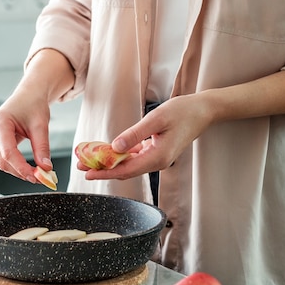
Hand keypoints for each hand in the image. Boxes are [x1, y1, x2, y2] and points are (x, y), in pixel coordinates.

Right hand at [0, 50, 74, 183]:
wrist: (28, 96)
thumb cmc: (33, 105)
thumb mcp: (41, 125)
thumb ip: (42, 148)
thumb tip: (45, 168)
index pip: (8, 153)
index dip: (22, 168)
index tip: (37, 177)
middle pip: (3, 161)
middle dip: (22, 172)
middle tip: (41, 178)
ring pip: (2, 163)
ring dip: (19, 170)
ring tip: (38, 173)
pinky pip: (2, 159)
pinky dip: (15, 165)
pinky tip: (28, 167)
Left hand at [79, 94, 213, 180]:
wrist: (203, 111)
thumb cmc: (183, 111)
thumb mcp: (156, 119)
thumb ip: (135, 134)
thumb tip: (115, 146)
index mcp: (157, 157)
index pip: (126, 170)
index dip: (105, 172)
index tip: (87, 173)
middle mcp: (157, 162)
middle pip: (125, 171)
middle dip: (103, 169)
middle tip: (81, 166)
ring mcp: (158, 158)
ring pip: (129, 164)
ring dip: (110, 162)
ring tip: (90, 159)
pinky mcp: (158, 152)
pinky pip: (136, 157)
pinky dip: (122, 155)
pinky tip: (110, 151)